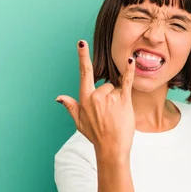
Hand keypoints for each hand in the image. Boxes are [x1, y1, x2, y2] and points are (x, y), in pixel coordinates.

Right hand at [56, 40, 135, 156]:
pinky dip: (129, 71)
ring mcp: (110, 98)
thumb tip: (59, 97)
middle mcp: (97, 96)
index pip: (84, 73)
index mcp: (85, 98)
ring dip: (118, 99)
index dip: (83, 57)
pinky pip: (127, 82)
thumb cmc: (96, 136)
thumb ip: (71, 107)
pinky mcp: (124, 101)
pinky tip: (131, 61)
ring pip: (116, 89)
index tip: (81, 43)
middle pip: (106, 85)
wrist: (112, 148)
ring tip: (116, 115)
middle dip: (109, 96)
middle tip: (109, 114)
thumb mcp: (79, 122)